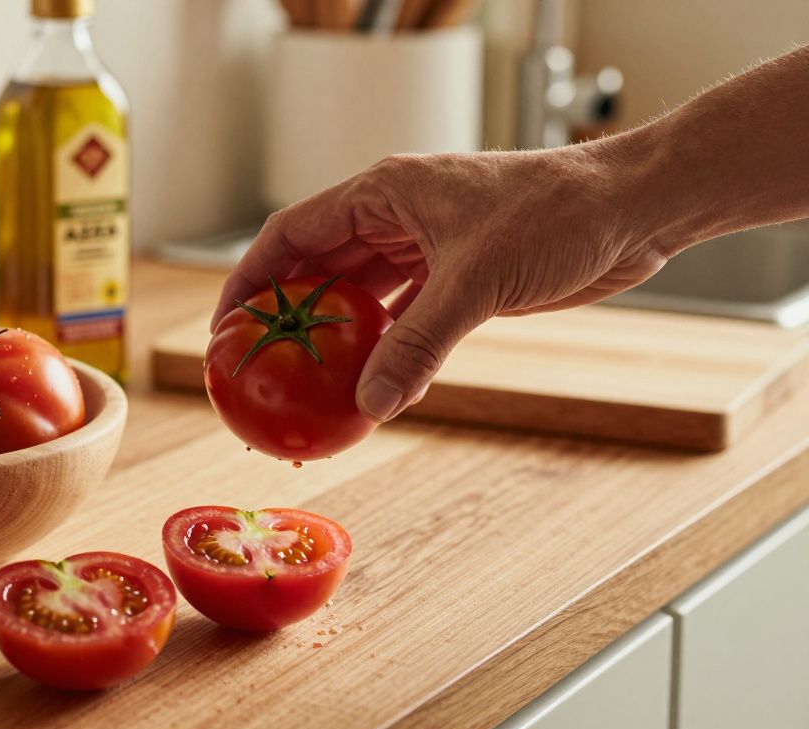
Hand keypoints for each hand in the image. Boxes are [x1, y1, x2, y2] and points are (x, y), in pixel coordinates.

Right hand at [211, 148, 670, 424]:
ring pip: (358, 297)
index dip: (248, 281)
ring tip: (304, 389)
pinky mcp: (457, 277)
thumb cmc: (558, 213)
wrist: (633, 210)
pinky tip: (368, 386)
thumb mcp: (477, 280)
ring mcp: (425, 248)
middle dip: (285, 319)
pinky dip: (382, 350)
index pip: (289, 235)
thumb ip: (418, 344)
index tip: (224, 329)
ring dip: (333, 340)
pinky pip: (401, 318)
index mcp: (382, 192)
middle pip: (317, 269)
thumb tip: (371, 405)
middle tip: (258, 371)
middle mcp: (394, 217)